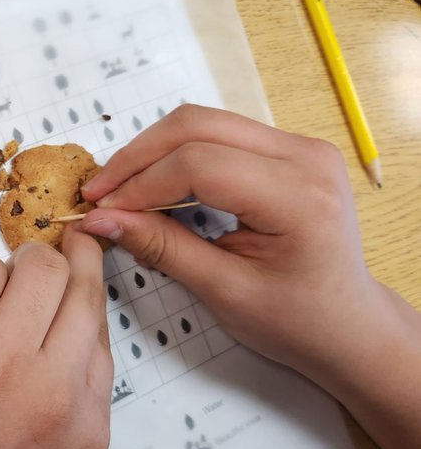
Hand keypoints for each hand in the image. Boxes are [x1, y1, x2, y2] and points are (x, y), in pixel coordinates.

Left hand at [0, 228, 112, 448]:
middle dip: (63, 264)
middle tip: (42, 260)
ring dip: (19, 266)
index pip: (103, 333)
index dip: (86, 296)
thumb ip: (71, 410)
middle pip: (77, 286)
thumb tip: (67, 338)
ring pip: (33, 268)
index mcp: (87, 433)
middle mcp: (54, 393)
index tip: (78, 272)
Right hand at [78, 104, 380, 384]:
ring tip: (121, 189)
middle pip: (199, 126)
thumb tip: (101, 220)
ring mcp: (301, 147)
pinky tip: (154, 183)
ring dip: (154, 151)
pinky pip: (221, 134)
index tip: (102, 211)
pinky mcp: (290, 150)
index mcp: (299, 196)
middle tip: (99, 193)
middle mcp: (306, 157)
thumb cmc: (298, 320)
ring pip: (206, 122)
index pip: (199, 165)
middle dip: (139, 157)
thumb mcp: (224, 292)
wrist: (349, 325)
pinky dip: (178, 154)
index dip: (141, 185)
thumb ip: (163, 248)